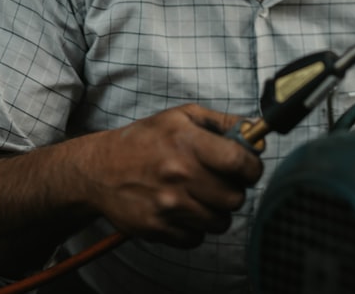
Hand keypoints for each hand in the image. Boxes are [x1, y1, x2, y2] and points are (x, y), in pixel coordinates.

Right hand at [83, 104, 263, 246]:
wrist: (98, 170)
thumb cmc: (145, 140)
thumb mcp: (182, 116)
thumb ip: (223, 122)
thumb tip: (256, 130)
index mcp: (187, 143)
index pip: (240, 162)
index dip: (252, 167)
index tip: (249, 168)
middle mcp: (179, 175)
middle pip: (235, 198)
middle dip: (235, 191)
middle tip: (222, 183)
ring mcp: (167, 206)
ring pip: (220, 222)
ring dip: (217, 211)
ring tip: (203, 196)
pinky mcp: (156, 229)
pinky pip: (196, 238)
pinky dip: (196, 228)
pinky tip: (185, 211)